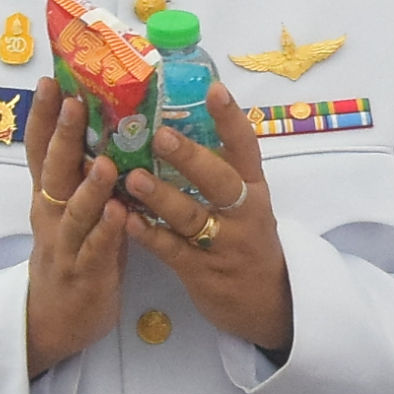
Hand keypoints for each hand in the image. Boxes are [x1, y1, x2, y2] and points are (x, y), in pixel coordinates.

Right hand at [22, 80, 130, 375]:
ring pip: (74, 211)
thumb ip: (88, 175)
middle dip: (63, 135)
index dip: (44, 116)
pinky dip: (106, 231)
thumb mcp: (76, 210)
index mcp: (50, 196)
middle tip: (73, 100)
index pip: (41, 149)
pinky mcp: (84, 273)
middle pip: (53, 170)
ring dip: (88, 185)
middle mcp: (51, 215)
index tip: (50, 80)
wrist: (53, 320)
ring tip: (103, 161)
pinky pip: (96, 249)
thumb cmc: (75, 254)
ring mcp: (65, 244)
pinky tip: (119, 213)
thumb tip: (110, 127)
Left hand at [122, 106, 292, 359]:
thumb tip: (178, 123)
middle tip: (159, 135)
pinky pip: (173, 251)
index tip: (214, 89)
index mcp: (255, 190)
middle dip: (190, 158)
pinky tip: (126, 220)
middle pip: (220, 181)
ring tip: (133, 178)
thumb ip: (220, 171)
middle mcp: (244, 214)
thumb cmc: (248, 242)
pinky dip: (149, 235)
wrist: (267, 304)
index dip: (231, 119)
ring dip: (161, 196)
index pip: (247, 148)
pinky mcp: (203, 273)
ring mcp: (224, 245)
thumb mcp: (247, 205)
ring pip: (192, 217)